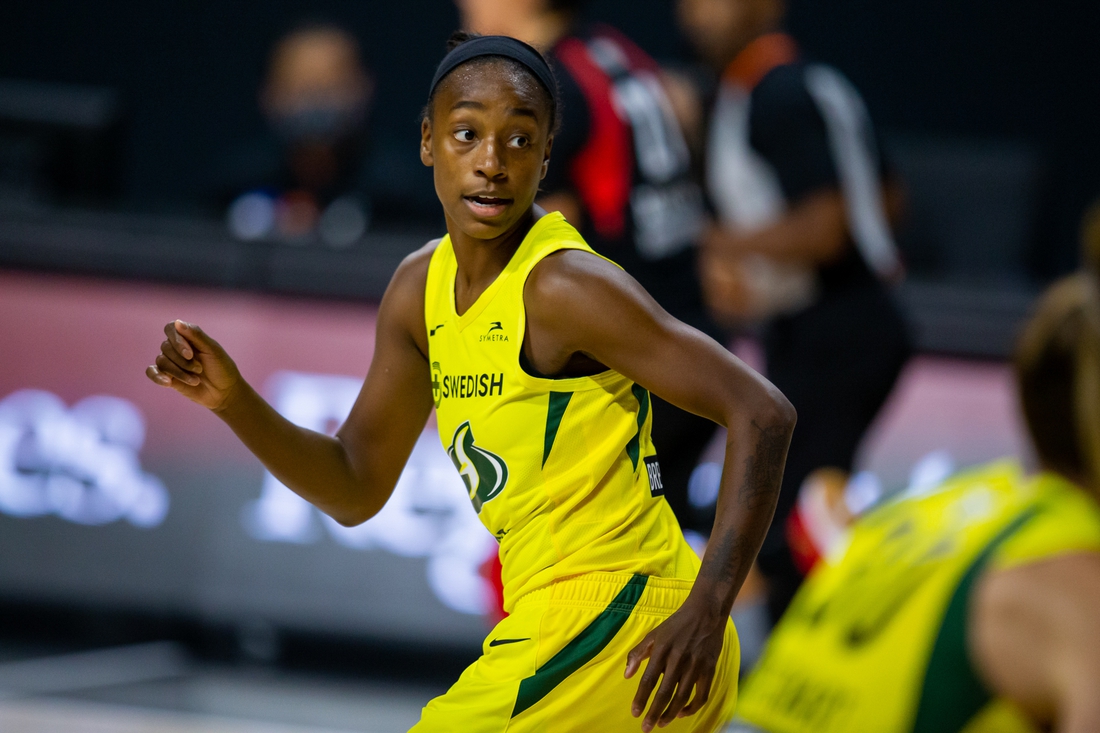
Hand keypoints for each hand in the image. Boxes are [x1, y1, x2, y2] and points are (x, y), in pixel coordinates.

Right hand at [146, 320, 240, 411]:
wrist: (224, 392)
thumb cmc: (222, 368)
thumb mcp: (213, 350)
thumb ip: (196, 335)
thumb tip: (177, 322)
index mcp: (188, 337)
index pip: (170, 328)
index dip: (177, 341)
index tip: (189, 354)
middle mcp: (177, 348)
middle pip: (166, 347)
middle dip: (183, 361)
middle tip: (199, 369)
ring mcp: (171, 362)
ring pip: (162, 361)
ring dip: (179, 372)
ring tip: (196, 380)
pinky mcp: (168, 377)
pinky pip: (151, 372)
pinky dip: (157, 376)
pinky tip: (168, 383)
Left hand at [625, 595, 726, 730]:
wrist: (705, 613)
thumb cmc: (676, 625)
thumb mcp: (653, 634)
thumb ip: (638, 653)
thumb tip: (627, 675)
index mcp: (661, 650)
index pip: (649, 679)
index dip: (641, 698)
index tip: (634, 713)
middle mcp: (678, 659)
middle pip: (665, 693)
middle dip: (654, 713)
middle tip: (646, 728)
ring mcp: (695, 665)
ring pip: (682, 697)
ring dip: (671, 714)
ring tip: (661, 723)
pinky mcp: (709, 669)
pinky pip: (702, 695)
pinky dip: (692, 708)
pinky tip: (682, 713)